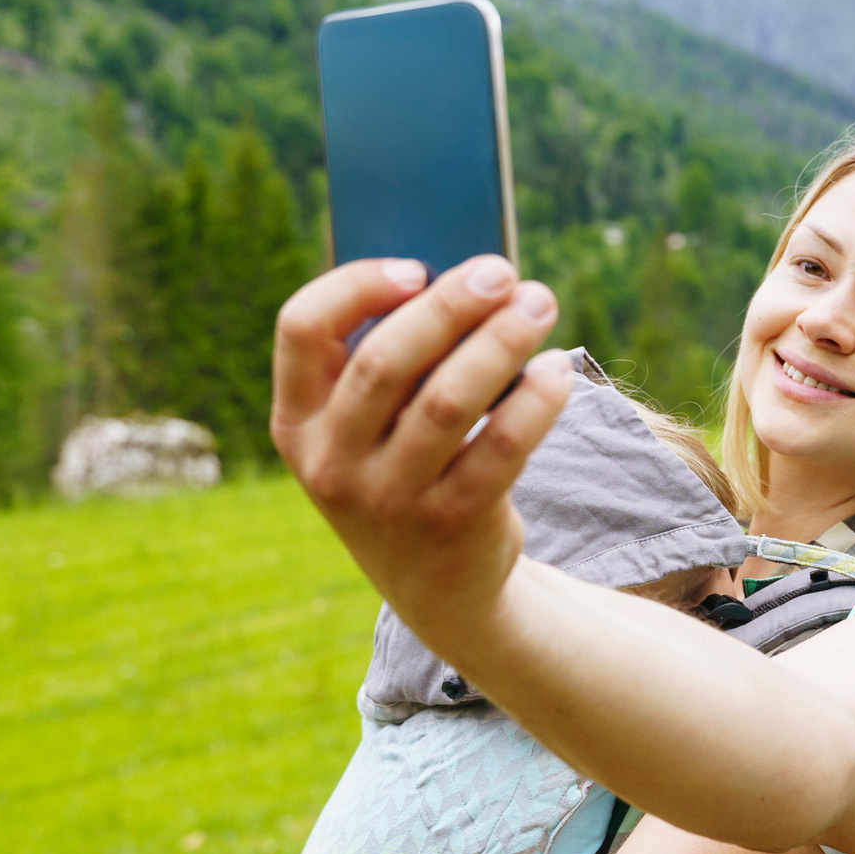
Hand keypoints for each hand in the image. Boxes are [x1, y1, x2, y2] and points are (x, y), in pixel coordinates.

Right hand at [271, 256, 571, 646]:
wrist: (438, 587)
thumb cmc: (407, 468)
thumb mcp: (371, 427)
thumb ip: (394, 359)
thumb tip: (466, 279)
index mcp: (297, 421)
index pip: (300, 330)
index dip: (355, 286)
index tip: (416, 266)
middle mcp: (331, 462)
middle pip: (386, 360)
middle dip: (450, 304)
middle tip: (502, 271)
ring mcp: (389, 499)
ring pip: (449, 400)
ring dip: (501, 341)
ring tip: (540, 304)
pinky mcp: (453, 523)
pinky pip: (501, 446)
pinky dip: (535, 399)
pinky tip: (557, 369)